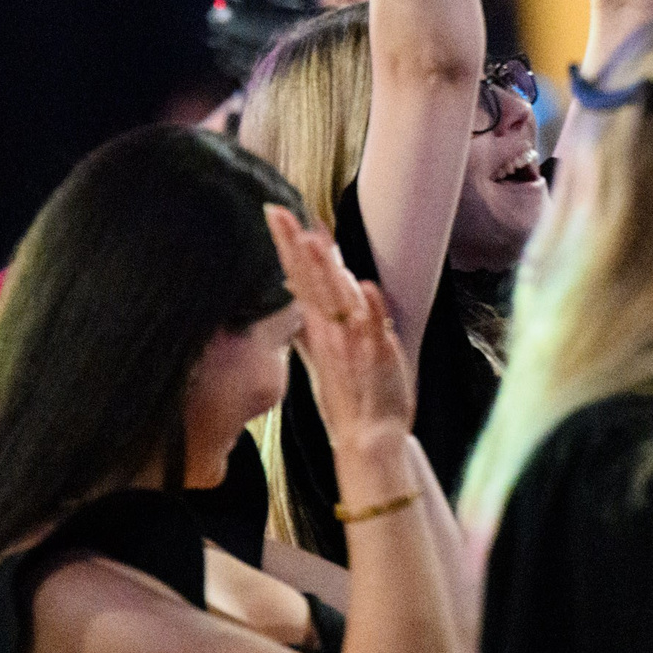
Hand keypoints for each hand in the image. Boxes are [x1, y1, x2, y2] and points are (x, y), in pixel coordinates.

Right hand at [263, 205, 413, 459]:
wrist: (369, 439)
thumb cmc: (348, 392)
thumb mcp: (322, 351)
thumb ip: (308, 319)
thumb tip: (296, 287)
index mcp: (318, 326)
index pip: (298, 277)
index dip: (287, 245)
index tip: (275, 213)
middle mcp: (330, 331)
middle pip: (311, 282)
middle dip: (297, 249)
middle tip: (282, 217)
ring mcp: (352, 344)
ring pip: (337, 301)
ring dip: (326, 272)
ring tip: (315, 242)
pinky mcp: (377, 359)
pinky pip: (374, 331)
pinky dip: (371, 310)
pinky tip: (366, 287)